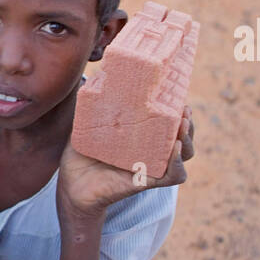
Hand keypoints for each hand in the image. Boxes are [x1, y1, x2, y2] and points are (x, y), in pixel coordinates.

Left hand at [59, 106, 193, 220]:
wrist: (70, 183)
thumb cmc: (82, 153)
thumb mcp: (88, 125)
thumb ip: (95, 105)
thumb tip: (96, 77)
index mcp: (142, 135)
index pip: (169, 122)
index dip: (178, 109)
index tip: (179, 95)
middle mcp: (150, 151)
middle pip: (184, 137)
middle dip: (188, 123)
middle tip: (184, 110)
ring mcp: (149, 166)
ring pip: (184, 156)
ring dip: (188, 140)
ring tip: (183, 125)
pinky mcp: (144, 181)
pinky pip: (170, 176)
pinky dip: (177, 164)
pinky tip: (175, 149)